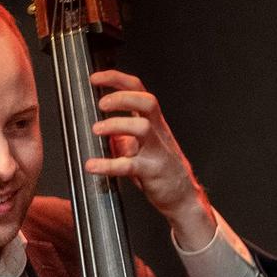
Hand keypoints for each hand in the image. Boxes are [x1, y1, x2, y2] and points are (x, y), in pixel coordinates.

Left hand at [85, 69, 216, 248]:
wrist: (183, 197)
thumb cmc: (162, 169)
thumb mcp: (142, 144)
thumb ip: (123, 133)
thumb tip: (100, 125)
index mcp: (154, 122)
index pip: (138, 90)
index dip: (116, 79)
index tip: (95, 78)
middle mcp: (158, 132)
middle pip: (147, 101)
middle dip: (122, 97)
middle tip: (101, 104)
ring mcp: (157, 151)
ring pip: (141, 128)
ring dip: (116, 125)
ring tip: (96, 130)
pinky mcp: (152, 172)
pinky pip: (130, 165)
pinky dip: (108, 164)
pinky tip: (92, 166)